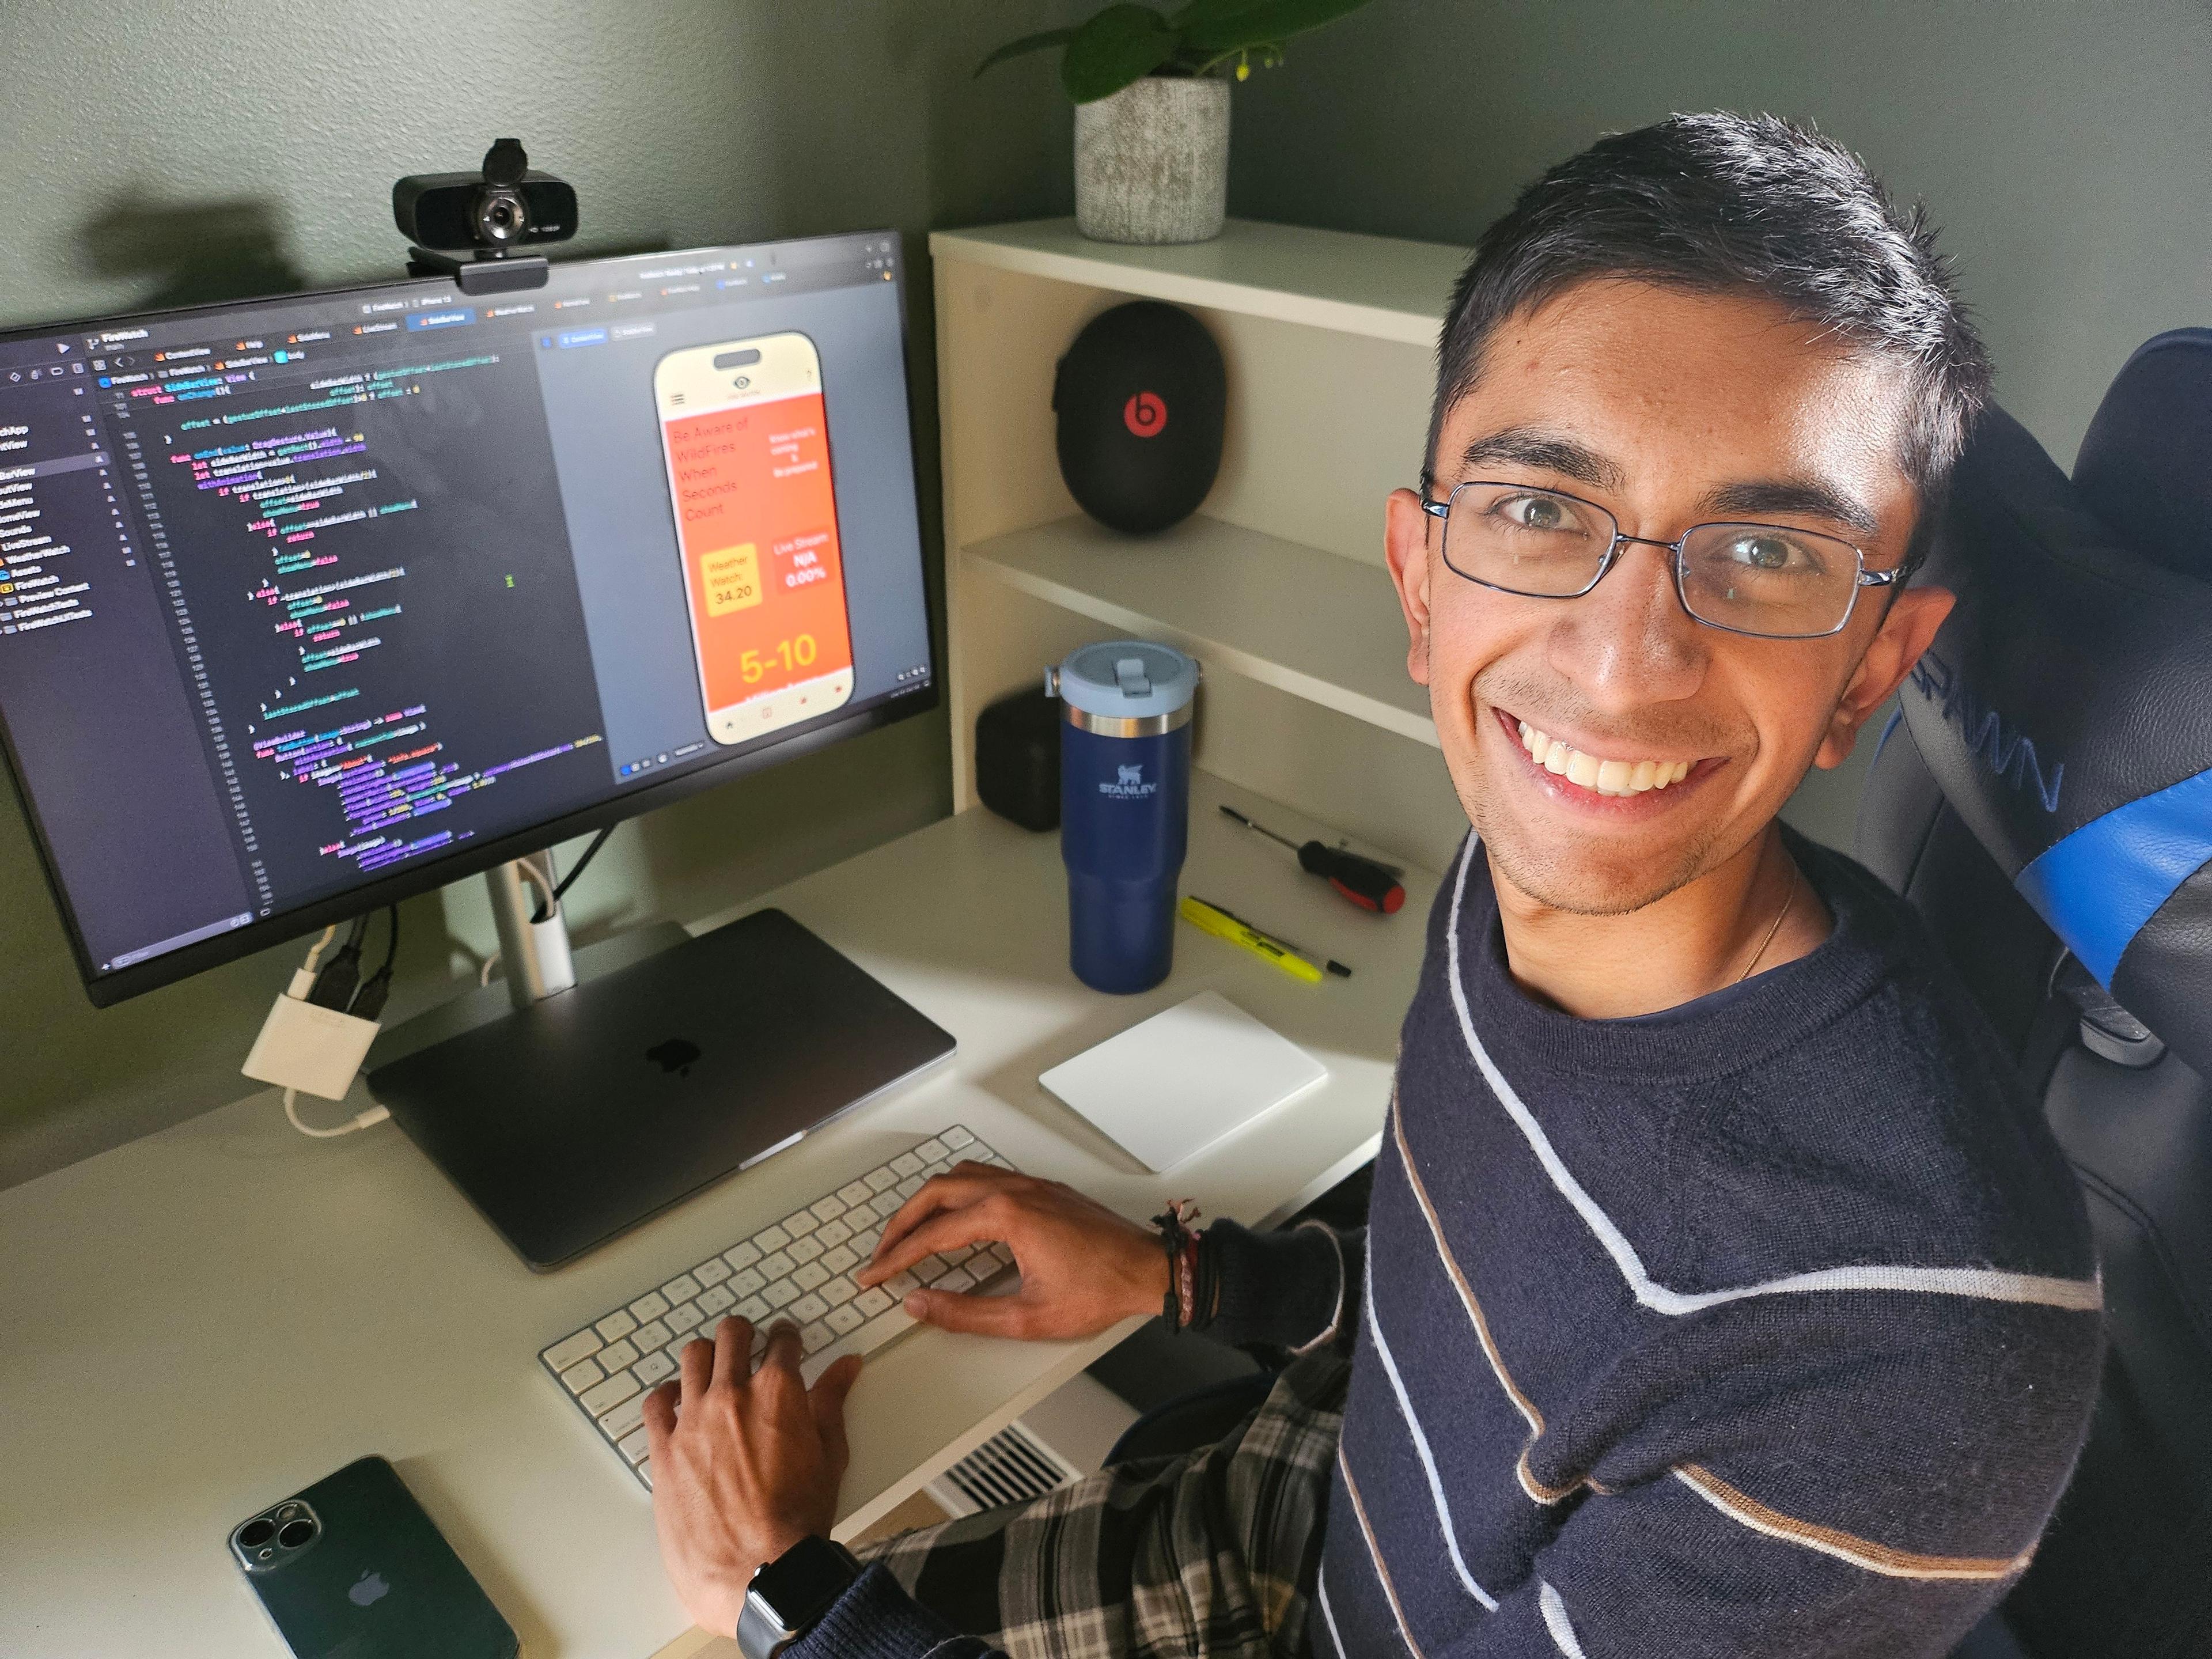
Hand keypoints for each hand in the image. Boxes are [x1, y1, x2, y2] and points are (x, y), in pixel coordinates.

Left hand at [642, 1316, 862, 1638]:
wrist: (758, 1573)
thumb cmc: (797, 1522)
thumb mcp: (830, 1457)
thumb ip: (832, 1403)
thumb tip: (845, 1367)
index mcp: (778, 1392)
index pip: (782, 1340)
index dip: (787, 1337)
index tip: (786, 1342)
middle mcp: (732, 1395)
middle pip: (732, 1335)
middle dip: (744, 1334)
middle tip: (749, 1344)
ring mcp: (693, 1420)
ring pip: (693, 1357)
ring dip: (708, 1355)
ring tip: (714, 1367)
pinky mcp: (664, 1450)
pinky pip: (655, 1403)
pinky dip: (667, 1394)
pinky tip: (676, 1400)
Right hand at [855, 1161, 1168, 1340]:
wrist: (1147, 1270)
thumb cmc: (1099, 1291)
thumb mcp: (1026, 1317)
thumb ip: (965, 1313)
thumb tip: (920, 1305)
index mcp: (1006, 1216)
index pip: (932, 1234)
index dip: (896, 1258)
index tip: (874, 1275)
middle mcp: (1014, 1189)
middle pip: (936, 1192)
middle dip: (901, 1223)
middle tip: (881, 1253)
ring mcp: (1030, 1184)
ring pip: (960, 1176)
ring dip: (928, 1202)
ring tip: (910, 1233)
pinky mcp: (1043, 1188)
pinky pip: (986, 1176)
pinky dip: (957, 1193)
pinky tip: (954, 1216)